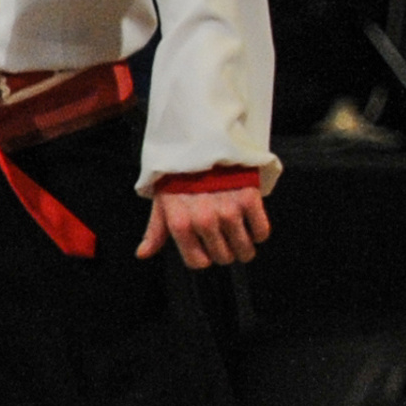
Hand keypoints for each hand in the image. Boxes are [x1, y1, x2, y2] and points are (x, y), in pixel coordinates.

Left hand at [137, 186, 269, 268]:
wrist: (202, 143)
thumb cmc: (179, 175)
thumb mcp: (162, 202)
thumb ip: (154, 231)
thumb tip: (143, 254)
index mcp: (180, 224)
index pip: (198, 262)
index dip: (203, 257)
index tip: (206, 248)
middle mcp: (204, 220)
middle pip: (223, 258)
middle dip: (224, 251)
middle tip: (223, 237)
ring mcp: (229, 210)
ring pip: (244, 250)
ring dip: (243, 246)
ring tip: (237, 233)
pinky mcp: (249, 198)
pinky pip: (262, 232)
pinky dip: (258, 231)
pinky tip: (249, 221)